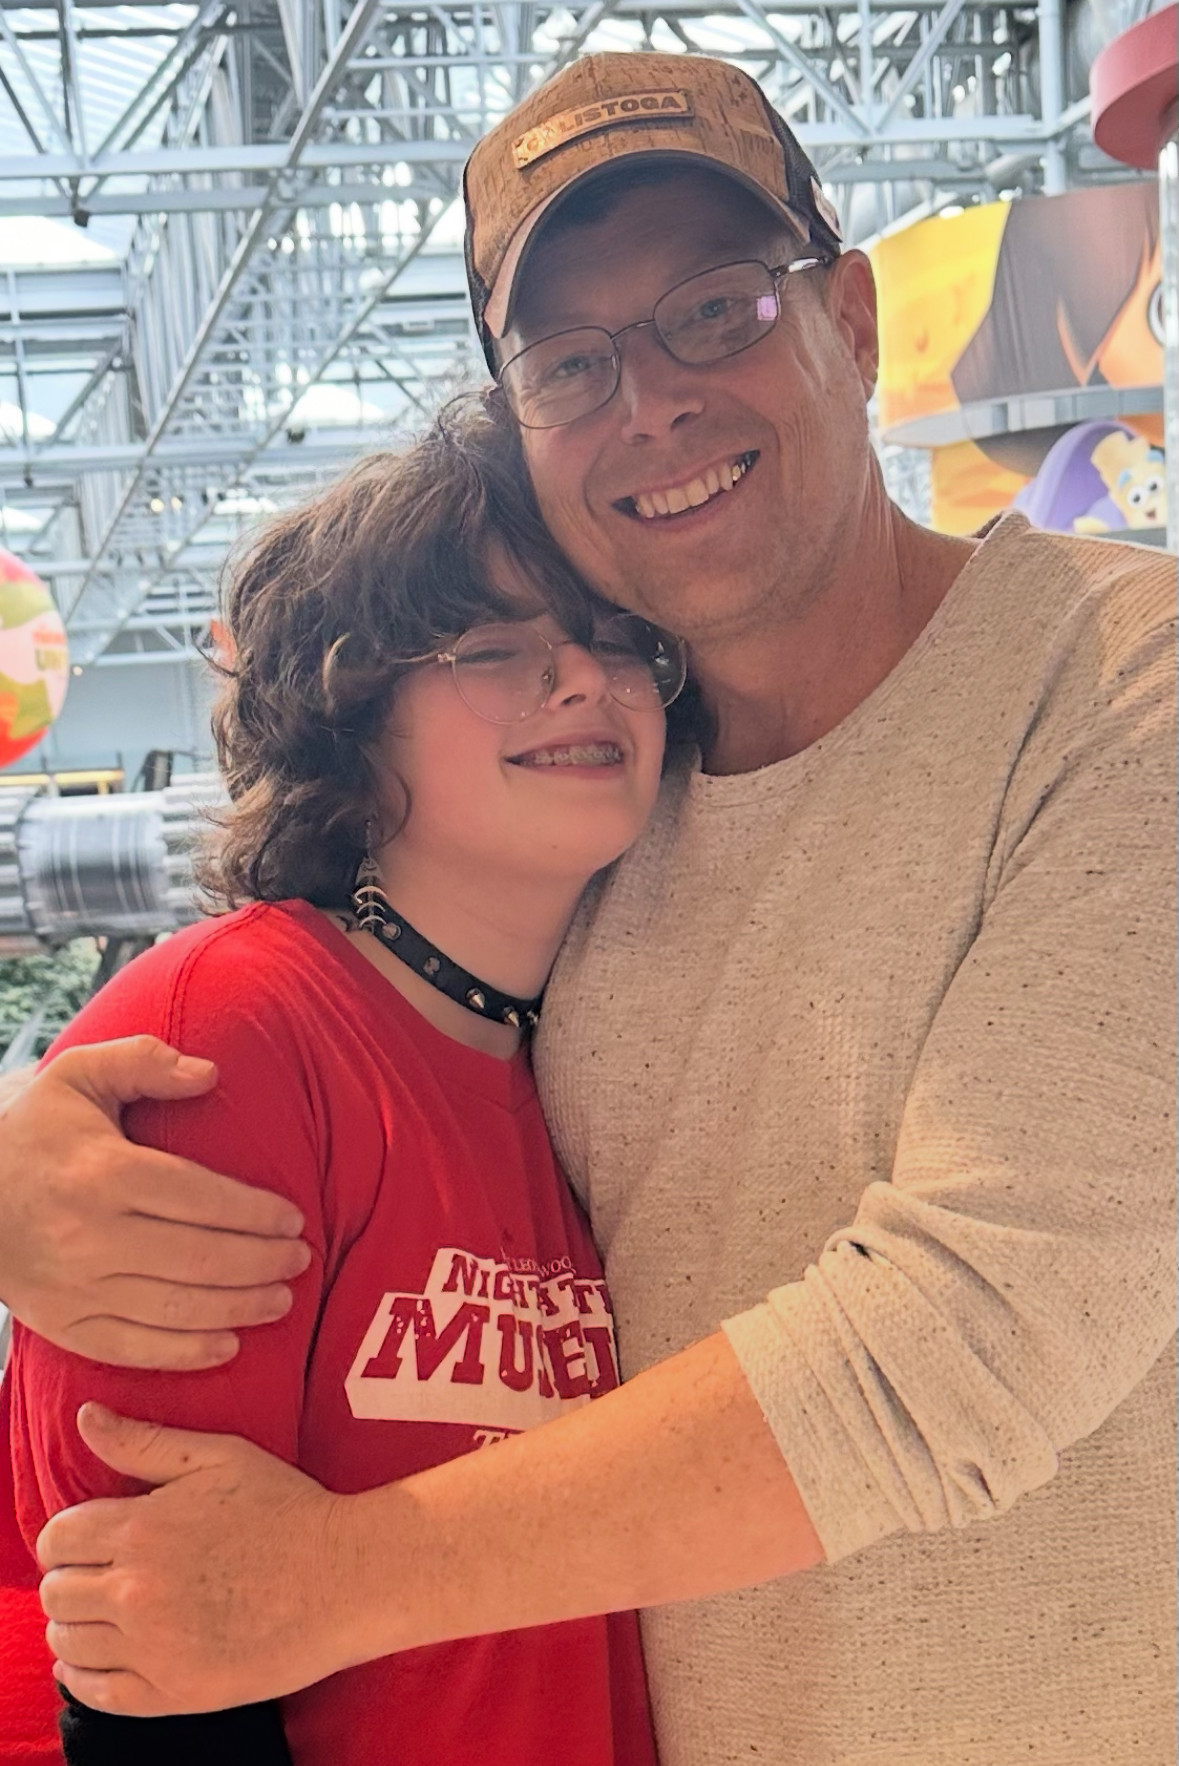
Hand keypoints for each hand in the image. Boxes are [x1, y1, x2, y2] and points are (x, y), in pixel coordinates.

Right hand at [0, 1036, 310, 1368]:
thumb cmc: (37, 1132)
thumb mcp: (80, 1075)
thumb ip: (145, 1061)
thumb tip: (210, 1074)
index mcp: (102, 1172)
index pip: (198, 1197)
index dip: (254, 1213)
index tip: (293, 1218)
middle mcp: (89, 1235)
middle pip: (196, 1257)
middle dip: (260, 1263)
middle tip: (301, 1260)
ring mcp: (74, 1286)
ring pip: (173, 1309)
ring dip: (238, 1308)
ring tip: (282, 1299)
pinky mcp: (62, 1323)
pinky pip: (132, 1349)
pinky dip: (184, 1354)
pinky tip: (227, 1345)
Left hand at [39, 1405, 362, 1714]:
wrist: (345, 1575)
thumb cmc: (287, 1508)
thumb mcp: (220, 1456)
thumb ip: (146, 1442)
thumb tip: (86, 1418)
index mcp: (143, 1529)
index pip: (58, 1539)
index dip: (66, 1537)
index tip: (87, 1540)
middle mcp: (138, 1591)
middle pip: (57, 1593)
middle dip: (70, 1579)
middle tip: (100, 1576)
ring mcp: (154, 1647)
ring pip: (70, 1643)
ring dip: (77, 1626)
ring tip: (106, 1614)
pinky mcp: (175, 1692)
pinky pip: (98, 1694)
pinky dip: (86, 1677)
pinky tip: (102, 1658)